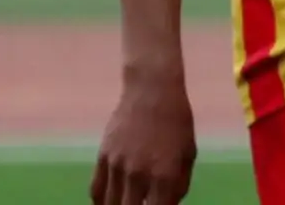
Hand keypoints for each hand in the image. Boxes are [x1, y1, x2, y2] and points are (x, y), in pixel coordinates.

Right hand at [91, 73, 195, 204]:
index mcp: (165, 174)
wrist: (152, 90)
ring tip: (128, 202)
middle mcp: (138, 174)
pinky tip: (111, 201)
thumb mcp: (188, 154)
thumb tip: (169, 204)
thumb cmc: (177, 122)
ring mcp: (117, 166)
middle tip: (142, 204)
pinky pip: (96, 191)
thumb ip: (179, 185)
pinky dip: (102, 202)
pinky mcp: (102, 157)